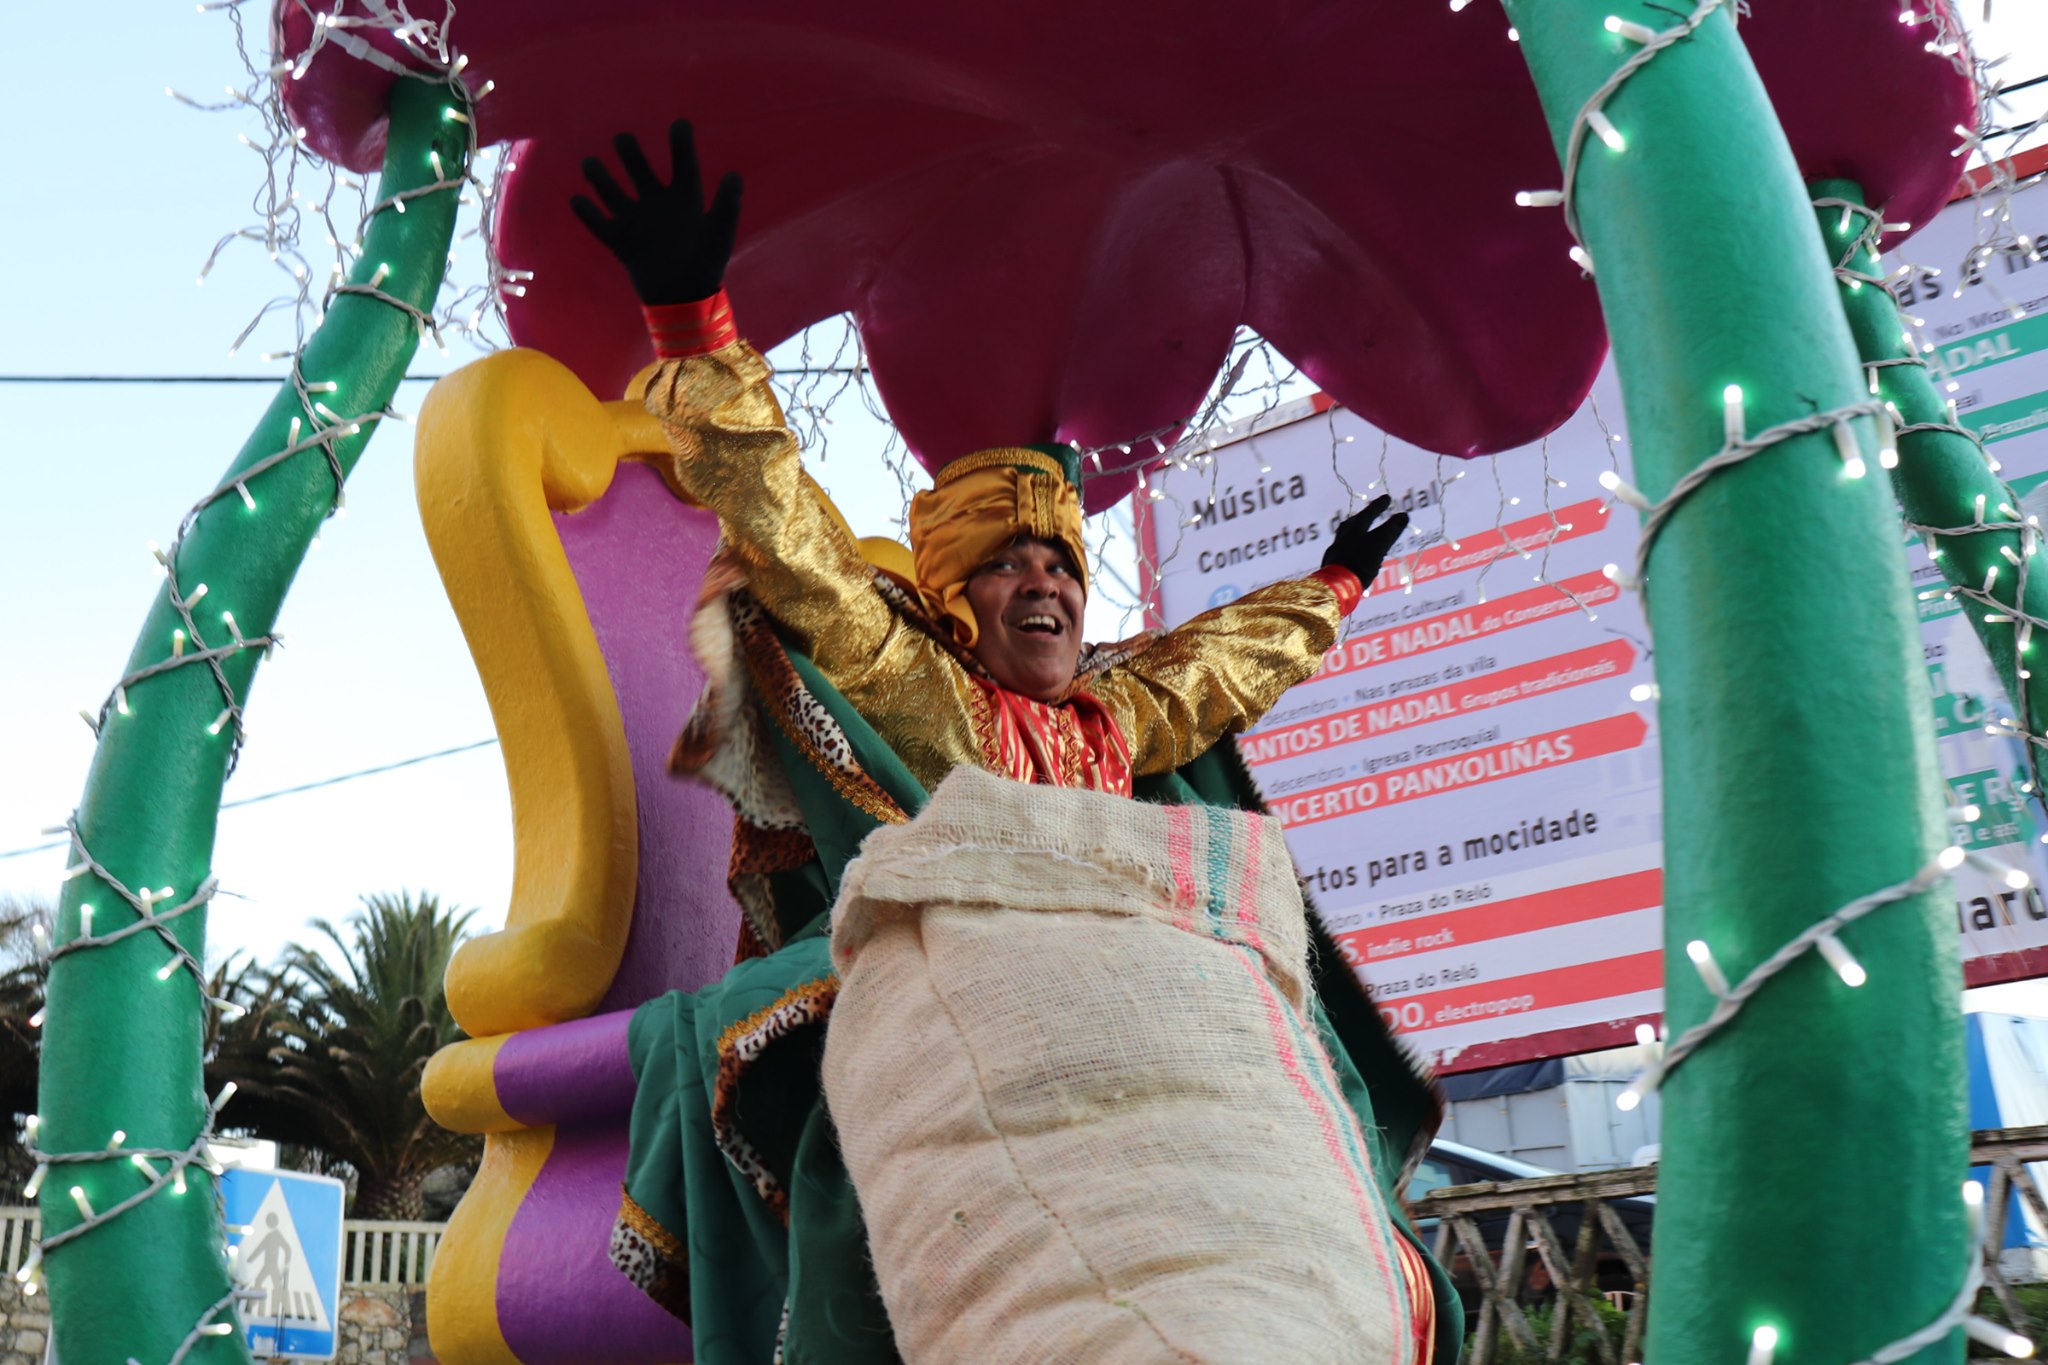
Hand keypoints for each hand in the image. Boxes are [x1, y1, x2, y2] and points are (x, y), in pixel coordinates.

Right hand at [571, 120, 742, 305]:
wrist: (684, 299)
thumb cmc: (706, 265)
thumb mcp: (719, 234)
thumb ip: (727, 205)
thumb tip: (735, 175)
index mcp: (684, 198)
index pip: (682, 164)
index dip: (681, 143)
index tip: (680, 124)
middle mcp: (657, 203)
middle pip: (639, 169)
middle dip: (629, 153)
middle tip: (623, 139)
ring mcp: (636, 220)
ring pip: (612, 190)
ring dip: (599, 176)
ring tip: (590, 163)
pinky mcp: (620, 240)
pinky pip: (598, 223)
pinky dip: (586, 212)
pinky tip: (577, 199)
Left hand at [1322, 494, 1408, 582]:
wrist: (1337, 586)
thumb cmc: (1359, 562)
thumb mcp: (1380, 544)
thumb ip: (1391, 530)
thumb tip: (1404, 515)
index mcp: (1353, 529)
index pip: (1369, 513)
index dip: (1379, 505)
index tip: (1387, 497)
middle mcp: (1342, 538)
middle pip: (1353, 523)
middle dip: (1363, 517)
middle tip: (1370, 513)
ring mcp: (1335, 552)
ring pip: (1346, 538)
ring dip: (1356, 533)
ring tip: (1363, 534)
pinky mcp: (1332, 567)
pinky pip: (1344, 552)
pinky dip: (1352, 549)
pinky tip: (1356, 556)